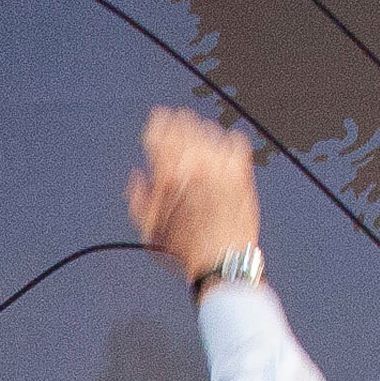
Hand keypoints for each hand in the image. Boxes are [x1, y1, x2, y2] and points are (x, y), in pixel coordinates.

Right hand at [127, 107, 262, 278]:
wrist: (223, 261)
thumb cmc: (189, 251)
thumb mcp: (151, 229)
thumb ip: (140, 198)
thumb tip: (137, 178)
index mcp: (170, 177)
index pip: (159, 135)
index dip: (156, 124)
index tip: (156, 120)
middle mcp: (196, 166)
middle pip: (184, 127)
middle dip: (177, 122)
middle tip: (175, 119)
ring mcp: (222, 167)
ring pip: (209, 132)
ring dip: (200, 131)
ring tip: (196, 134)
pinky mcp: (242, 173)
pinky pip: (236, 142)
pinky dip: (228, 141)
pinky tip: (222, 147)